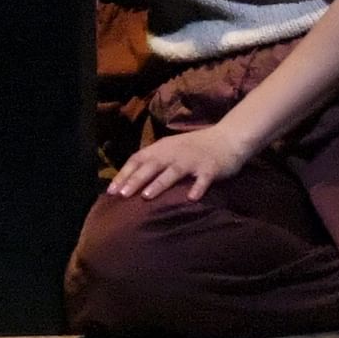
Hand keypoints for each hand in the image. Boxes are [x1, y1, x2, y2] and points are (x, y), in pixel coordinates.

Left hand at [108, 125, 253, 201]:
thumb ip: (154, 161)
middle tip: (122, 195)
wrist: (227, 139)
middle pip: (151, 166)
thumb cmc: (194, 148)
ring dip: (159, 183)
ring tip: (147, 196)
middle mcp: (174, 153)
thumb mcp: (170, 149)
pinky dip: (197, 188)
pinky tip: (191, 198)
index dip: (124, 174)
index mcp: (162, 148)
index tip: (111, 190)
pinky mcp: (210, 169)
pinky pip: (202, 180)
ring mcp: (192, 160)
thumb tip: (130, 180)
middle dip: (135, 180)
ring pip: (173, 172)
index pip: (137, 159)